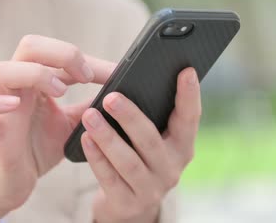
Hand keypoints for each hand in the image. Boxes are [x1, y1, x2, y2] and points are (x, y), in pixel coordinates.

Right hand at [0, 35, 114, 222]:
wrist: (14, 182)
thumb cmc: (38, 147)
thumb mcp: (73, 123)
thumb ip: (91, 106)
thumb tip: (121, 93)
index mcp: (38, 82)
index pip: (59, 53)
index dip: (87, 59)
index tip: (114, 74)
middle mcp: (18, 87)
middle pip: (29, 45)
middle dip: (61, 53)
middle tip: (85, 76)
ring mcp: (1, 107)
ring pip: (3, 69)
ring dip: (35, 74)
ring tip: (60, 92)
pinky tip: (14, 105)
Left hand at [81, 68, 200, 222]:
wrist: (128, 205)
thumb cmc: (138, 157)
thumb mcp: (151, 139)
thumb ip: (152, 115)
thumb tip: (135, 77)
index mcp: (182, 146)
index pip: (190, 118)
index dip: (190, 95)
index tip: (186, 70)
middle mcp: (172, 169)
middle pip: (151, 140)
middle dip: (131, 117)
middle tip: (111, 97)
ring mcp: (151, 189)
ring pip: (129, 161)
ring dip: (108, 137)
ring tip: (89, 116)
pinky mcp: (128, 204)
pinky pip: (110, 178)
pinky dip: (97, 157)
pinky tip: (85, 139)